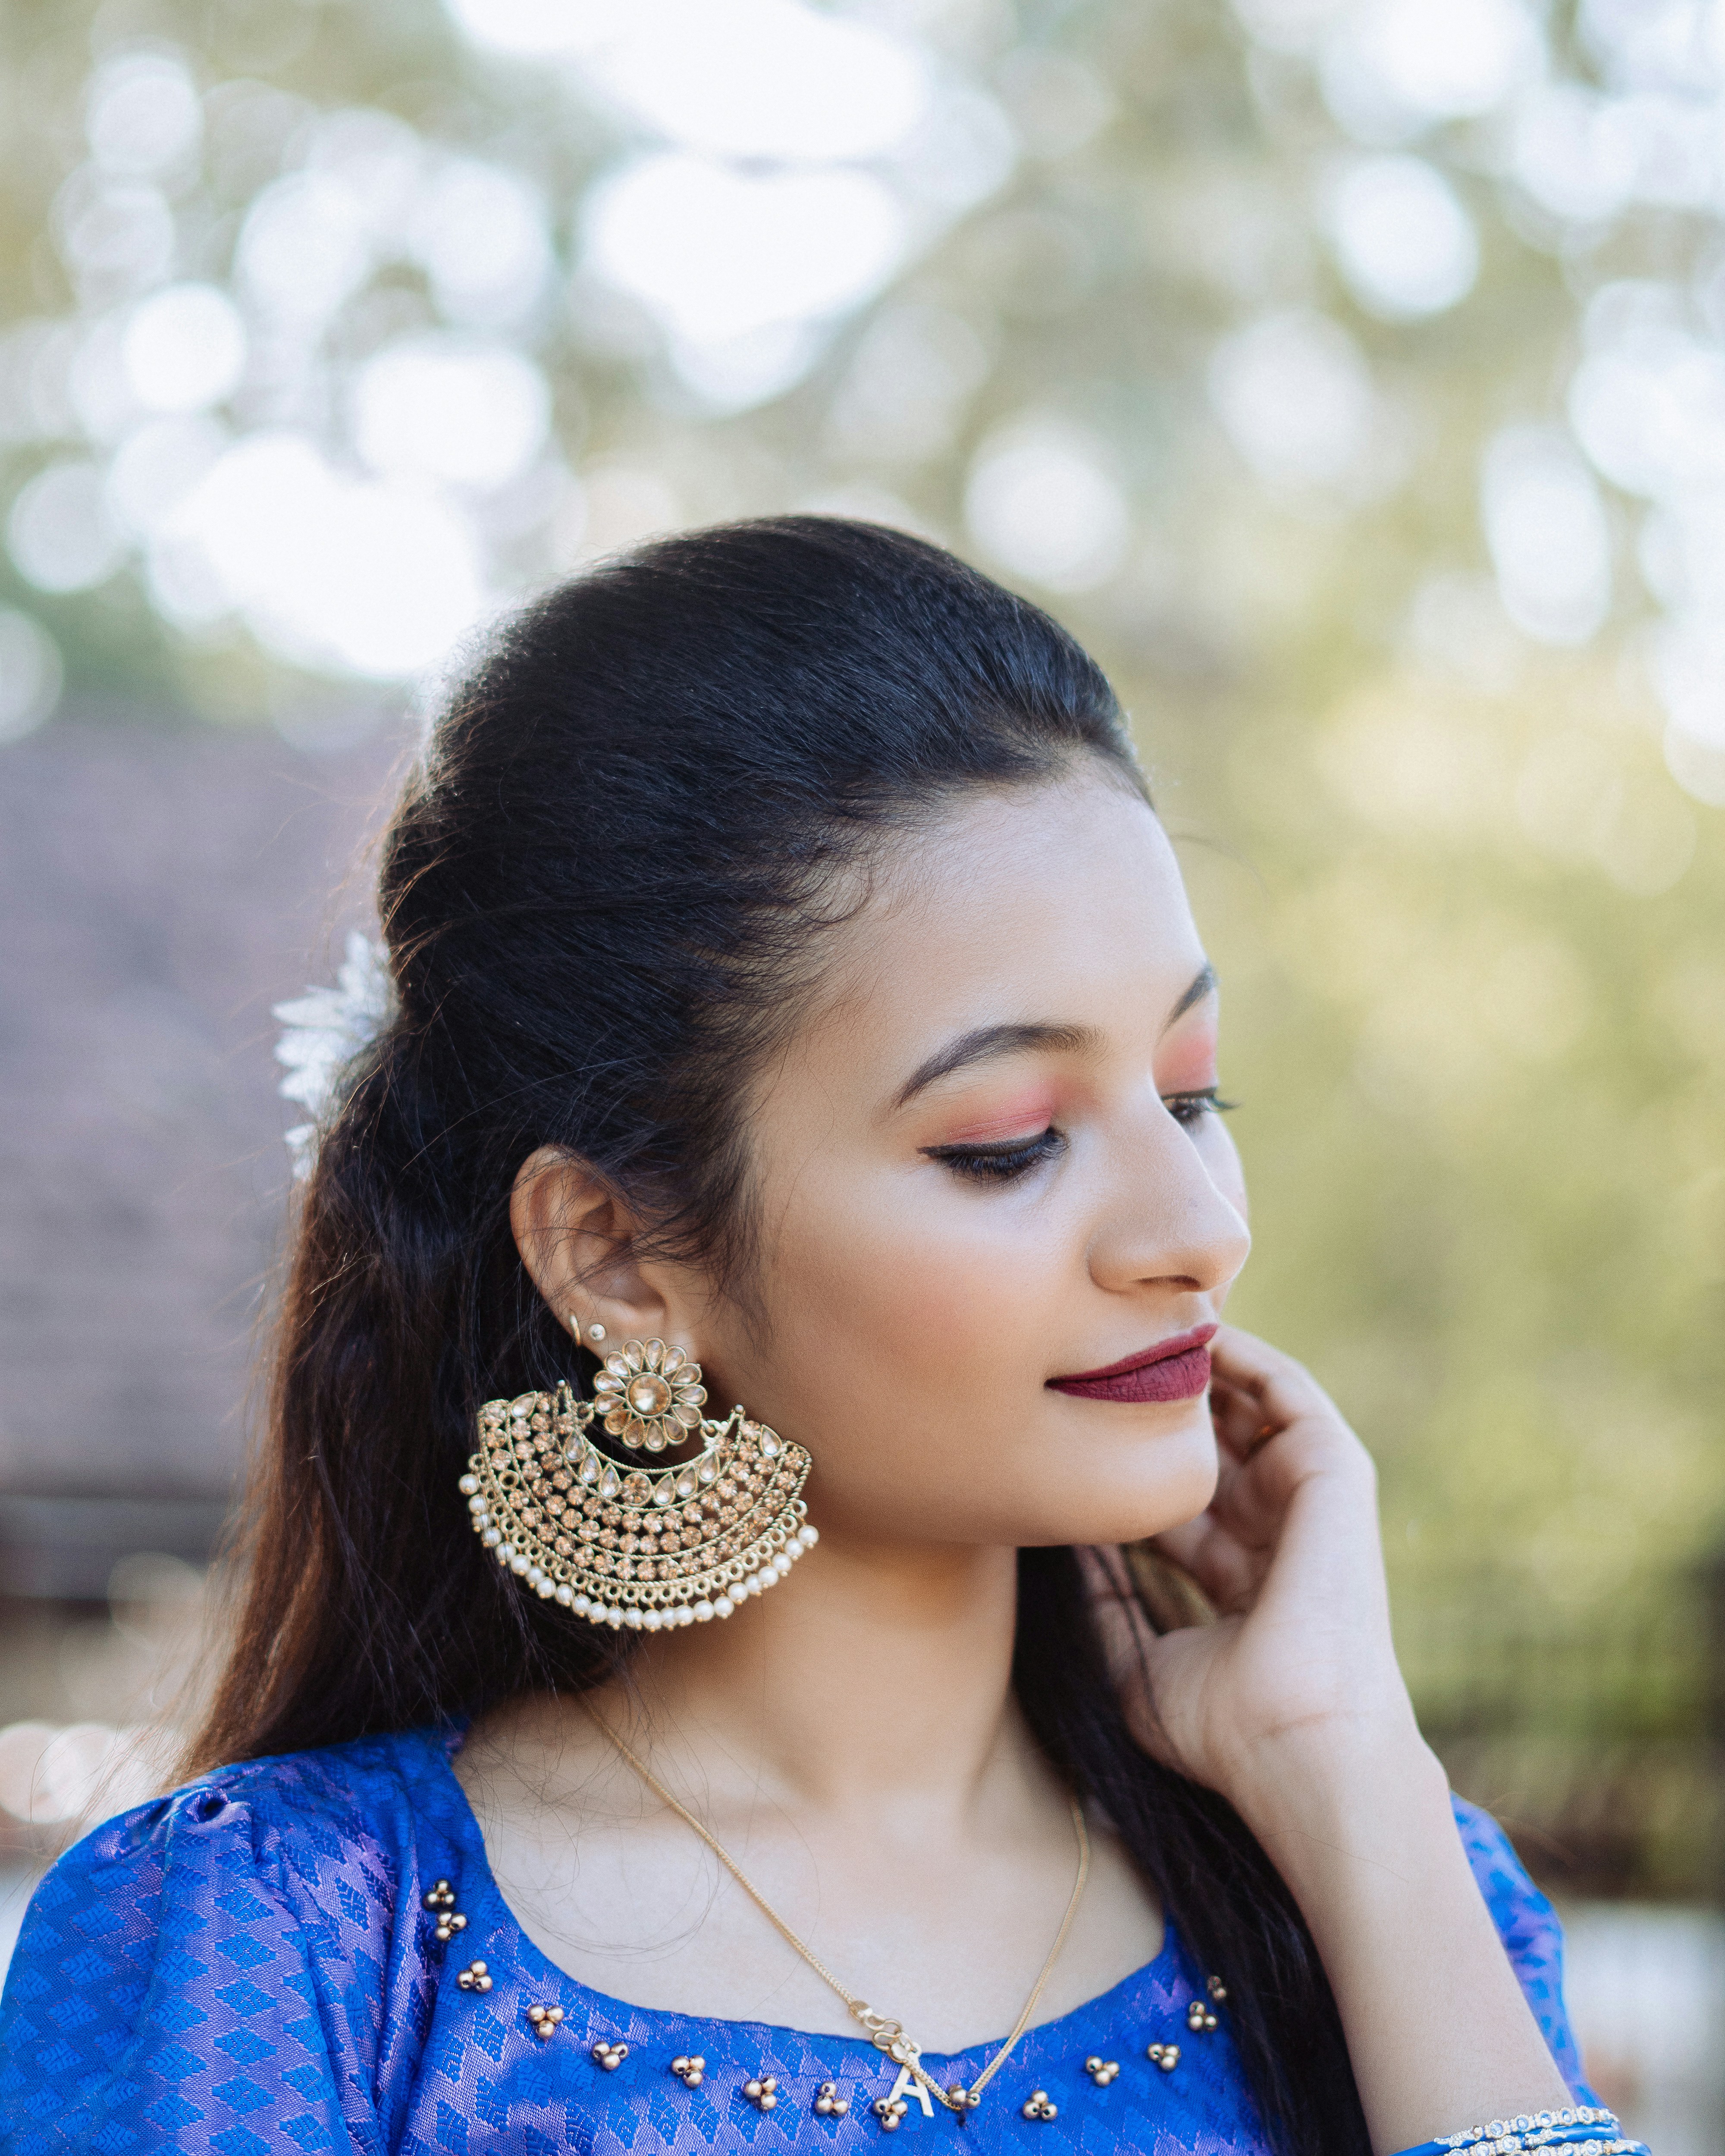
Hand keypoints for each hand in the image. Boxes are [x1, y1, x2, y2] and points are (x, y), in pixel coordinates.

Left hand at [1085, 1324, 1425, 1813]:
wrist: (1295, 1743)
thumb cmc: (1220, 1727)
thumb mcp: (1137, 1662)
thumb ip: (1104, 1607)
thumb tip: (1061, 1555)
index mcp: (1237, 1580)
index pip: (1178, 1499)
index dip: (1127, 1458)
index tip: (1068, 1417)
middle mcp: (1273, 1534)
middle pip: (1212, 1445)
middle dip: (1162, 1399)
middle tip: (1101, 1345)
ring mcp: (1306, 1502)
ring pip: (1250, 1409)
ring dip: (1203, 1365)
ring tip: (1143, 1319)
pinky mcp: (1335, 1474)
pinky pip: (1289, 1393)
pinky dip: (1249, 1358)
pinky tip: (1198, 1329)